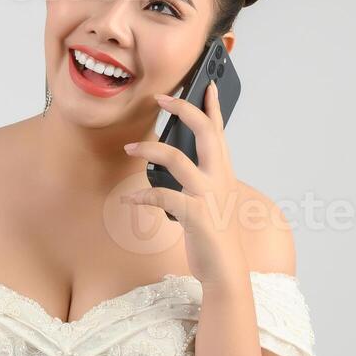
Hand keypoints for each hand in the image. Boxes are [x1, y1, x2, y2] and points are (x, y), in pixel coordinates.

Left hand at [119, 81, 248, 286]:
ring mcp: (207, 195)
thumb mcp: (211, 200)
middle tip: (160, 98)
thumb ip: (201, 179)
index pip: (218, 132)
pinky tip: (128, 200)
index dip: (213, 106)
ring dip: (148, 149)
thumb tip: (180, 161)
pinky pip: (162, 196)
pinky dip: (141, 197)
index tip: (206, 85)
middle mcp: (218, 178)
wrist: (226, 270)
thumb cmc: (214, 234)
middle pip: (203, 131)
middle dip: (182, 109)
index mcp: (223, 172)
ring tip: (129, 148)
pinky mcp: (195, 215)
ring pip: (175, 158)